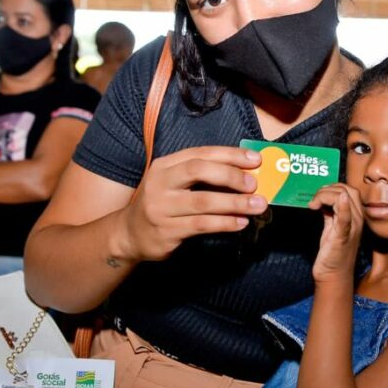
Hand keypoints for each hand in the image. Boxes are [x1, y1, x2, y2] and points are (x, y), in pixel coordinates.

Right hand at [117, 146, 266, 262]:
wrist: (130, 234)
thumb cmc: (162, 204)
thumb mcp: (174, 183)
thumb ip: (202, 176)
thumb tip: (245, 174)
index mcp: (165, 165)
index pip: (200, 154)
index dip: (229, 154)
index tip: (255, 159)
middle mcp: (160, 182)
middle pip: (198, 171)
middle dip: (231, 175)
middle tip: (254, 184)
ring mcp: (161, 207)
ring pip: (203, 201)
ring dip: (235, 203)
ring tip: (258, 205)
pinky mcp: (166, 231)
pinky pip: (201, 225)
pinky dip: (224, 223)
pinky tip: (241, 222)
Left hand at [308, 184, 363, 281]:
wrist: (333, 274)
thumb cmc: (333, 252)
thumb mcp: (332, 227)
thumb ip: (331, 212)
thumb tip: (323, 199)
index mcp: (355, 216)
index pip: (348, 189)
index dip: (332, 187)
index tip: (319, 196)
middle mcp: (357, 219)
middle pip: (347, 190)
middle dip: (327, 189)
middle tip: (314, 201)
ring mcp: (352, 227)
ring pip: (343, 197)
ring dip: (324, 196)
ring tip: (313, 206)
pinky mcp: (343, 236)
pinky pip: (346, 217)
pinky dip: (343, 206)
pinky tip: (340, 200)